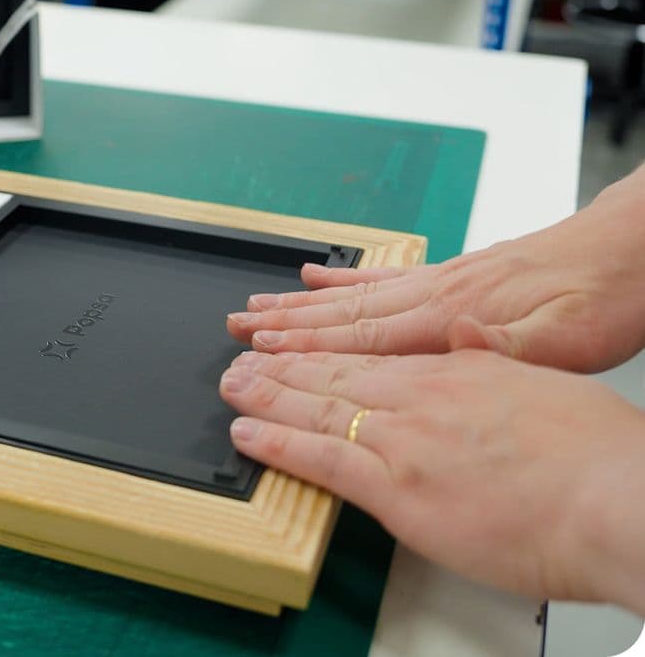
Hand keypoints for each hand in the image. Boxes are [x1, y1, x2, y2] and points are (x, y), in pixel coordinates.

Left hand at [219, 348, 644, 613]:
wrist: (615, 497)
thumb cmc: (596, 454)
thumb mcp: (547, 381)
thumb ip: (495, 361)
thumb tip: (470, 339)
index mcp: (454, 369)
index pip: (372, 354)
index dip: (326, 348)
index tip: (296, 343)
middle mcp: (418, 394)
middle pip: (334, 371)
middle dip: (282, 363)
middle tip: (242, 356)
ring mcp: (402, 437)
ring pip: (316, 406)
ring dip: (267, 392)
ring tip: (231, 383)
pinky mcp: (394, 486)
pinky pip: (318, 457)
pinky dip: (277, 440)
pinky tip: (246, 431)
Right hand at [226, 167, 644, 372]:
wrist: (628, 250)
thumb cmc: (600, 298)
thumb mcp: (564, 340)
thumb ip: (500, 345)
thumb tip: (451, 343)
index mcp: (451, 319)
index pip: (361, 340)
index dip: (305, 350)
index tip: (258, 354)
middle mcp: (435, 295)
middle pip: (343, 315)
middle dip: (284, 326)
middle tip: (236, 331)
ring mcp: (439, 281)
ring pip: (354, 296)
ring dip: (302, 305)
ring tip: (259, 305)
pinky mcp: (453, 274)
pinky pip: (384, 278)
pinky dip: (346, 281)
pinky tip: (321, 277)